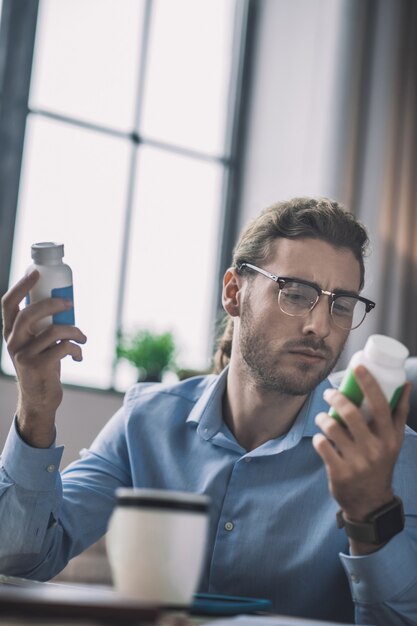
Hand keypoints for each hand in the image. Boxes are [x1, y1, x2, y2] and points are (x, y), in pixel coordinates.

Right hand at [1, 270, 86, 447]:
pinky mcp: (38, 367)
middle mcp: (12, 342)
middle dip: (53, 304)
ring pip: (53, 331)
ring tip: (83, 337)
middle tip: (70, 303)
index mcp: (10, 332)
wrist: (39, 399)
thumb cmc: (42, 365)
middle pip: (29, 313)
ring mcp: (23, 355)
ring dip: (74, 330)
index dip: (21, 285)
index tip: (35, 272)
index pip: (8, 303)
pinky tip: (79, 354)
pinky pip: (63, 348)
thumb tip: (62, 299)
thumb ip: (40, 326)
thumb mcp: (34, 343)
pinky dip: (76, 348)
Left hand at [312, 365, 410, 552]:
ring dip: (322, 417)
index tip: (357, 367)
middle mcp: (375, 449)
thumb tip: (404, 383)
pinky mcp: (339, 472)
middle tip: (328, 393)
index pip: (381, 405)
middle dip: (336, 397)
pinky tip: (321, 438)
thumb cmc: (381, 463)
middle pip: (351, 413)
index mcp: (389, 438)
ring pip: (332, 427)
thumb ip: (398, 413)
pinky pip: (322, 445)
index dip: (369, 383)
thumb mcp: (394, 440)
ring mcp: (357, 462)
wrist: (370, 502)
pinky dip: (318, 438)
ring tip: (322, 416)